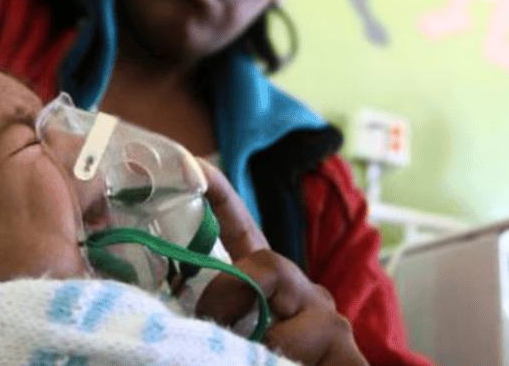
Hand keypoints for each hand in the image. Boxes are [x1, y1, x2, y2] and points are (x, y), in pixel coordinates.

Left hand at [197, 160, 367, 365]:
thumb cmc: (272, 362)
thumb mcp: (233, 341)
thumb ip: (209, 327)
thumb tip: (160, 323)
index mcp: (269, 290)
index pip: (243, 235)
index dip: (222, 198)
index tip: (194, 163)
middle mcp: (302, 295)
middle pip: (265, 261)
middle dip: (228, 291)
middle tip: (206, 327)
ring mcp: (328, 321)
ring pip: (281, 307)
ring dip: (254, 344)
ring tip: (246, 361)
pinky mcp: (348, 353)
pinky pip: (311, 344)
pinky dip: (287, 362)